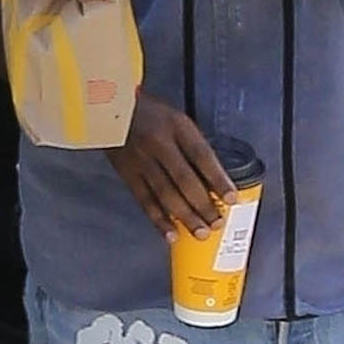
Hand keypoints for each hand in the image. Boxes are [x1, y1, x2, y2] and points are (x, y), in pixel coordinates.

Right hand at [105, 92, 236, 241]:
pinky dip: (159, 219)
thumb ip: (193, 145)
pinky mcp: (128, 174)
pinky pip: (145, 200)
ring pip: (166, 194)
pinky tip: (171, 233)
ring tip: (200, 232)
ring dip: (185, 216)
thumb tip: (213, 178)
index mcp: (177, 126)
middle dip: (203, 205)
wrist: (111, 109)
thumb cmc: (151, 114)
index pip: (202, 155)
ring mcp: (142, 160)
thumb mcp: (177, 119)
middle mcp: (159, 143)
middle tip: (217, 222)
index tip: (231, 197)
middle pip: (185, 179)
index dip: (218, 179)